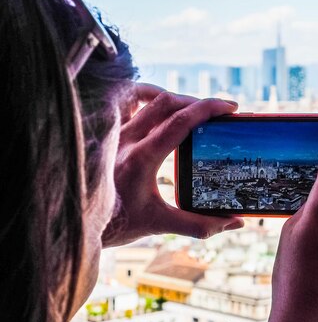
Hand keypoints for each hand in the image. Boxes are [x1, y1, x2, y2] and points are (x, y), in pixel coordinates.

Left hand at [102, 83, 243, 246]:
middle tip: (219, 111)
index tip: (230, 108)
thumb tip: (234, 222)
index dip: (208, 108)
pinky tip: (162, 106)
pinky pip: (128, 103)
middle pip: (167, 103)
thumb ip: (199, 224)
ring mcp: (115, 134)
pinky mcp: (109, 135)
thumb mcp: (160, 224)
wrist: (78, 222)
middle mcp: (126, 139)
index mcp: (142, 158)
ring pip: (148, 99)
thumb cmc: (116, 224)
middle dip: (198, 102)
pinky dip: (148, 98)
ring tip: (195, 109)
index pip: (180, 121)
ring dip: (177, 99)